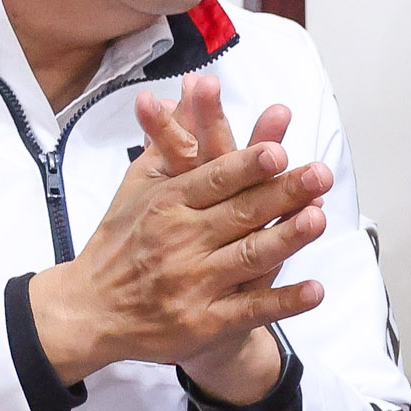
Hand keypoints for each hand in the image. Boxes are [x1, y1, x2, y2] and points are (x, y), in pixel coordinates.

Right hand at [27, 72, 327, 401]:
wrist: (90, 310)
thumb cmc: (120, 241)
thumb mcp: (137, 185)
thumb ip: (169, 138)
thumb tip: (189, 88)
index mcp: (167, 204)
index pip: (213, 180)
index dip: (246, 166)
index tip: (278, 150)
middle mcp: (180, 241)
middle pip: (240, 213)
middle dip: (283, 193)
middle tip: (320, 174)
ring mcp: (193, 284)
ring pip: (248, 257)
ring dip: (286, 238)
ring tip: (319, 220)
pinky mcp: (204, 322)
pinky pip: (250, 310)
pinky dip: (283, 302)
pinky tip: (314, 291)